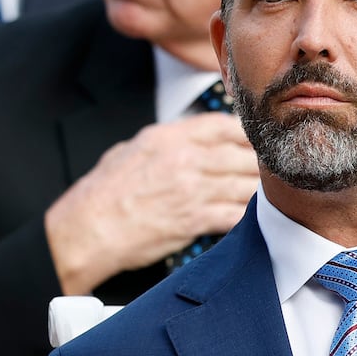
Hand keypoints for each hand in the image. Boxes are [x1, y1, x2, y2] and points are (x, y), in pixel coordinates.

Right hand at [45, 113, 256, 293]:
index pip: (223, 125)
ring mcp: (193, 191)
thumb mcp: (129, 150)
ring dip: (257, 190)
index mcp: (167, 138)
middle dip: (258, 162)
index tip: (253, 139)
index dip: (244, 132)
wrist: (87, 230)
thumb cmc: (101, 194)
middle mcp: (184, 160)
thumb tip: (186, 141)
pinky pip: (235, 214)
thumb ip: (163, 142)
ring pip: (245, 184)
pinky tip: (250, 216)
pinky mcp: (195, 221)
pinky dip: (247, 215)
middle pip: (242, 154)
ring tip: (265, 194)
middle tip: (269, 169)